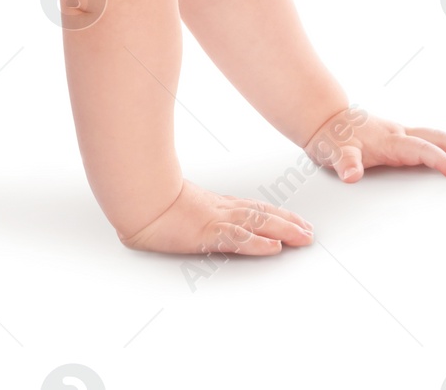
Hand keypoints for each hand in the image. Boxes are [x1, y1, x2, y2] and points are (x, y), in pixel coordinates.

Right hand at [119, 180, 314, 255]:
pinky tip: (273, 247)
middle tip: (310, 232)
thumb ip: (185, 209)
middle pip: (261, 214)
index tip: (295, 220)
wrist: (135, 198)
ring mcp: (214, 220)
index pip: (251, 208)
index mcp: (212, 204)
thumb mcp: (172, 205)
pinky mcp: (206, 232)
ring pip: (256, 224)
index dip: (276, 214)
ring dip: (283, 230)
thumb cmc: (147, 201)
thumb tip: (188, 215)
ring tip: (304, 238)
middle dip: (288, 223)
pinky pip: (237, 239)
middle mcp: (219, 210)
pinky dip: (257, 243)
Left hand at [304, 105, 445, 182]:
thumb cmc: (329, 137)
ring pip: (433, 136)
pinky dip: (444, 146)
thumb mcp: (332, 152)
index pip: (420, 149)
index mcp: (388, 139)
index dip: (439, 160)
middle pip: (435, 138)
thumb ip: (344, 163)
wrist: (322, 118)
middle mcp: (397, 134)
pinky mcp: (396, 136)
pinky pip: (426, 139)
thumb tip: (351, 175)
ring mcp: (398, 133)